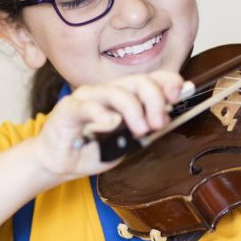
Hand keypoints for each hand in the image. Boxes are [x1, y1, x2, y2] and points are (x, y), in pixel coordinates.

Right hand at [34, 71, 190, 181]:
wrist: (60, 162)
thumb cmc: (93, 148)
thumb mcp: (128, 141)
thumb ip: (146, 127)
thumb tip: (169, 114)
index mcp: (124, 95)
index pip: (150, 78)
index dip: (168, 81)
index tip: (180, 94)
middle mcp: (107, 91)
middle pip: (138, 82)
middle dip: (154, 100)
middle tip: (158, 124)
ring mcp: (88, 98)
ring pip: (116, 92)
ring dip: (134, 110)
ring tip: (140, 130)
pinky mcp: (69, 109)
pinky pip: (88, 107)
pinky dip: (103, 114)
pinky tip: (112, 123)